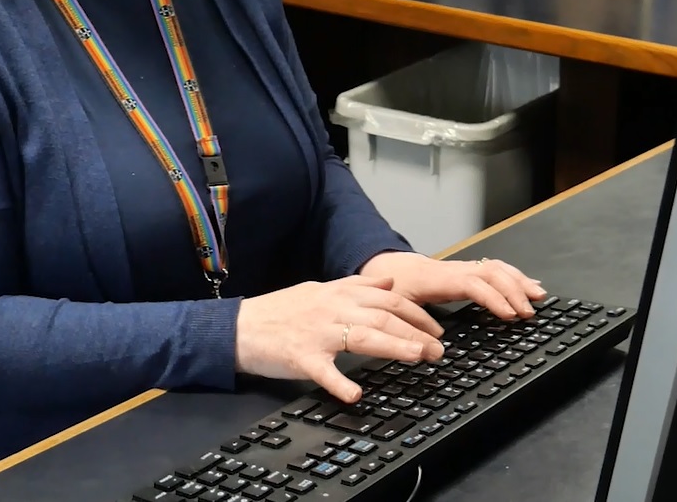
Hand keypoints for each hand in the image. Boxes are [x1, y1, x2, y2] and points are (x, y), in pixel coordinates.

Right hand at [235, 274, 445, 403]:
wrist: (238, 327)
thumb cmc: (280, 312)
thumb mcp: (320, 290)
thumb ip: (356, 286)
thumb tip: (388, 281)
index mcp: (338, 293)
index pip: (387, 299)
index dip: (416, 313)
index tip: (437, 328)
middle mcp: (332, 309)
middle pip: (382, 318)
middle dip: (416, 332)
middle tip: (438, 349)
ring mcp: (317, 333)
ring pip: (362, 337)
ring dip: (393, 346)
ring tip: (417, 357)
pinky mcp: (300, 357)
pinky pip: (323, 371)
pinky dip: (339, 383)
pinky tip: (355, 394)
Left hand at [358, 251, 548, 319]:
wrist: (381, 265)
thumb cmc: (388, 289)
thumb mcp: (393, 309)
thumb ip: (410, 326)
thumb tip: (435, 347)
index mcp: (436, 279)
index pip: (472, 283)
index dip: (493, 298)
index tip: (510, 315)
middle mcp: (452, 270)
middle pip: (489, 272)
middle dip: (513, 290)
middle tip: (529, 313)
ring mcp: (460, 268)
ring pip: (494, 267)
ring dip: (518, 281)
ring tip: (538, 296)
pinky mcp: (464, 270)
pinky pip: (492, 268)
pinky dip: (512, 276)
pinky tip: (526, 285)